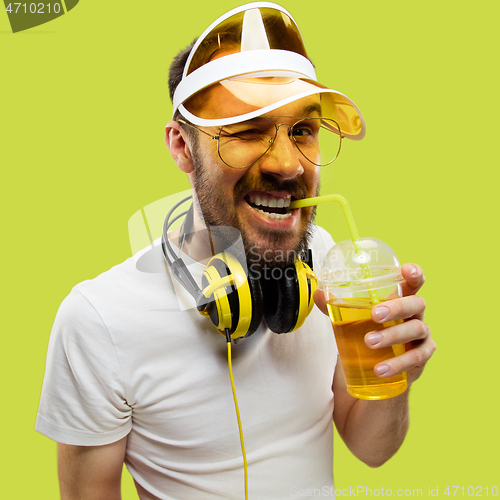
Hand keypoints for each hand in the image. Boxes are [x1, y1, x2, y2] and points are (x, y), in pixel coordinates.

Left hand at [314, 263, 435, 386]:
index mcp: (401, 298)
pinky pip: (415, 358)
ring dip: (392, 335)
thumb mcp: (352, 317)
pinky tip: (380, 369)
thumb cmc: (367, 332)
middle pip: (415, 304)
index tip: (406, 271)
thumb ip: (337, 305)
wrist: (375, 367)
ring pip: (415, 330)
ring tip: (369, 342)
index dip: (414, 274)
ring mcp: (422, 334)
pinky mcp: (422, 356)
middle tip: (375, 315)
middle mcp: (415, 313)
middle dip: (396, 308)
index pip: (413, 282)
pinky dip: (397, 363)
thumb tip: (319, 294)